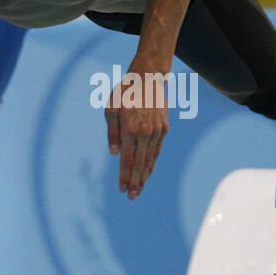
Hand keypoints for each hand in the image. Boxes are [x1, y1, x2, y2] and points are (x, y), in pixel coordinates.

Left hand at [104, 69, 168, 198]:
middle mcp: (146, 132)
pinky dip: (152, 163)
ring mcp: (157, 131)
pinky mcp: (164, 129)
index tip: (121, 189)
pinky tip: (147, 173)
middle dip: (135, 182)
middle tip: (131, 197)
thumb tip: (114, 153)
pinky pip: (157, 151)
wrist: (149, 77)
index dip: (124, 175)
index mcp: (131, 127)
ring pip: (150, 159)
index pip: (128, 158)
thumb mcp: (111, 107)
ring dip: (144, 176)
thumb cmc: (125, 92)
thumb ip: (112, 132)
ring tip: (138, 190)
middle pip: (140, 163)